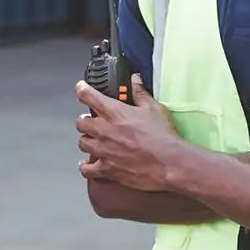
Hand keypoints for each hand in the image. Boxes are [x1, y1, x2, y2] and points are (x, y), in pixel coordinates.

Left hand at [75, 73, 183, 191]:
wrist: (168, 163)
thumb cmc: (162, 137)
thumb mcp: (154, 109)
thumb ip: (140, 93)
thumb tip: (135, 80)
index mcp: (115, 112)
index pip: (89, 96)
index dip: (82, 90)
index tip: (81, 89)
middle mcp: (105, 130)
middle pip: (81, 122)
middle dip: (84, 120)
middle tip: (92, 121)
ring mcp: (104, 150)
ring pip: (82, 143)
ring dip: (87, 140)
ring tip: (93, 140)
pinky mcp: (107, 169)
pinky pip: (87, 169)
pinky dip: (86, 167)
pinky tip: (88, 165)